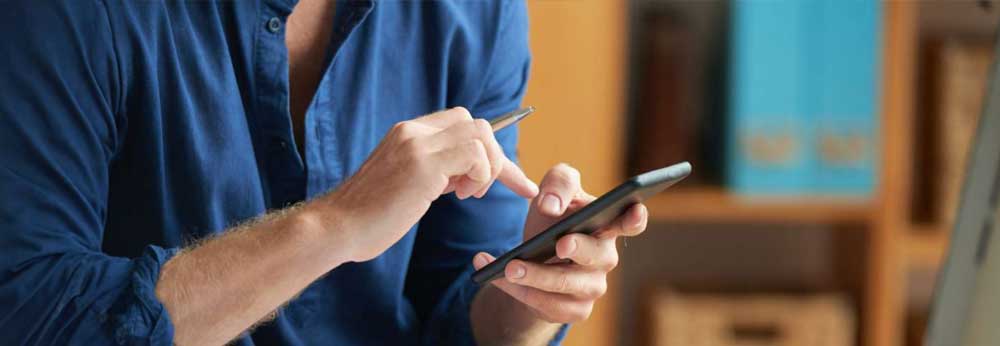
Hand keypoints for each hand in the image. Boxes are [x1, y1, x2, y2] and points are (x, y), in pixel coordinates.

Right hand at [318, 107, 538, 261]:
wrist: (336, 227)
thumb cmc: (369, 216)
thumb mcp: (404, 182)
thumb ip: (431, 170)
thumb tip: (462, 174)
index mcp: (408, 133)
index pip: (463, 123)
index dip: (490, 150)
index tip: (510, 179)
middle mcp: (413, 131)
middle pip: (477, 124)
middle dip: (495, 159)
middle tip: (479, 192)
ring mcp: (417, 145)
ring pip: (481, 134)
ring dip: (487, 168)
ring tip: (466, 195)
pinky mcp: (421, 165)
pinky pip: (474, 155)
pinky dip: (480, 175)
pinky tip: (460, 196)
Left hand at [472, 163, 647, 322]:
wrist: (533, 255)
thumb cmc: (552, 218)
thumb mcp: (553, 192)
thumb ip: (558, 183)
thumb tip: (552, 205)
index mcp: (606, 224)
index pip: (631, 221)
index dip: (635, 218)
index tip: (633, 210)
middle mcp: (605, 257)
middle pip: (596, 255)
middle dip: (578, 249)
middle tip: (560, 244)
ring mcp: (592, 286)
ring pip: (565, 284)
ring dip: (536, 275)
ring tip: (509, 266)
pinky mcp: (573, 310)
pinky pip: (547, 305)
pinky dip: (518, 291)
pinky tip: (497, 278)